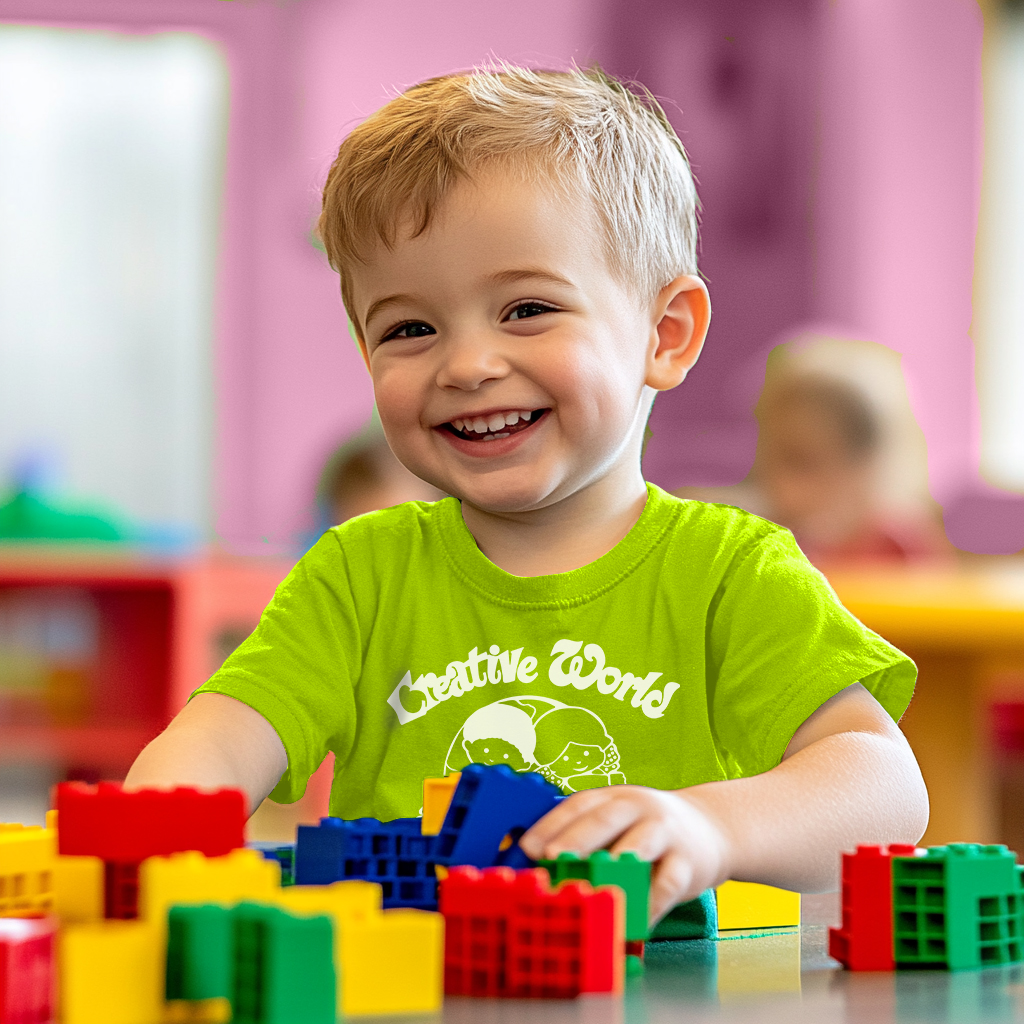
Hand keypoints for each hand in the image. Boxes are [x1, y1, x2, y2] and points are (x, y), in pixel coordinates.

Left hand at [518, 785, 731, 923]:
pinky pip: (668, 883)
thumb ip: (585, 837)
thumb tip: (536, 863)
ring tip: (595, 881)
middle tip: (554, 856)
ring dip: (616, 863)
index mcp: (613, 798)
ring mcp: (665, 832)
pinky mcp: (688, 862)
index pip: (578, 805)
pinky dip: (650, 902)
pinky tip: (633, 920)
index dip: (551, 824)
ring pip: (640, 844)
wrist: (711, 827)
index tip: (528, 848)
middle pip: (606, 818)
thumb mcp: (618, 822)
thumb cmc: (648, 829)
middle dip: (578, 837)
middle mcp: (637, 808)